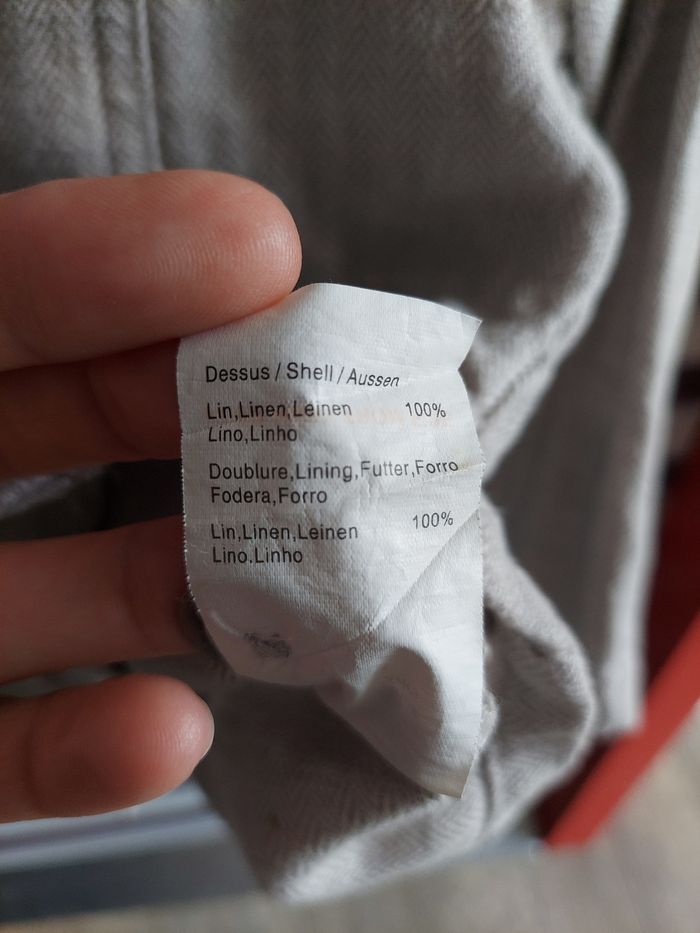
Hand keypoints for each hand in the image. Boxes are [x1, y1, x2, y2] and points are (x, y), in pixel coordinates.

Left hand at [0, 171, 300, 820]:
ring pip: (61, 595)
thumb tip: (207, 241)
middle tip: (339, 414)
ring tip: (311, 578)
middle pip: (63, 429)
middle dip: (205, 418)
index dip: (116, 264)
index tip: (264, 249)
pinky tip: (171, 730)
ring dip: (188, 587)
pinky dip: (85, 754)